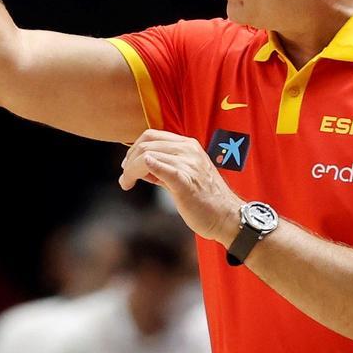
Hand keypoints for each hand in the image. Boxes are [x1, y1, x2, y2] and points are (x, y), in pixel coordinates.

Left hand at [119, 129, 244, 244]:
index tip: (127, 164)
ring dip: (130, 170)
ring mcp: (188, 164)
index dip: (134, 148)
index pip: (152, 136)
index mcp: (188, 145)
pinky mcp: (186, 182)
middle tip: (125, 177)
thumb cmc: (205, 199)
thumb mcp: (185, 175)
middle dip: (129, 160)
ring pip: (148, 156)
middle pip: (147, 144)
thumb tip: (139, 164)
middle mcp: (189, 150)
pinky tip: (136, 176)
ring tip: (127, 183)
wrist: (227, 217)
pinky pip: (163, 169)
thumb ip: (163, 168)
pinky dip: (147, 167)